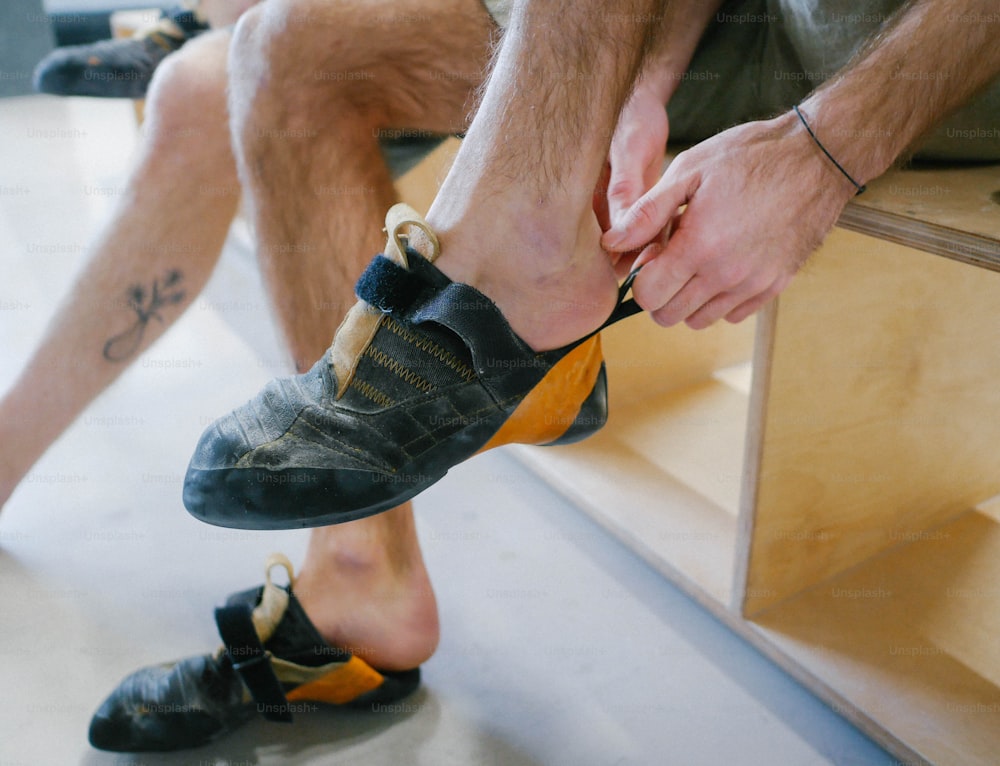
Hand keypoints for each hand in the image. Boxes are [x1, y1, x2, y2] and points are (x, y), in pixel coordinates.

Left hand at [602, 113, 856, 328]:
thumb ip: (646, 212)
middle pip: (669, 315)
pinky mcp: (776, 286)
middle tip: (671, 256)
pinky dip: (720, 299)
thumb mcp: (689, 170)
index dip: (640, 277)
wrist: (817, 157)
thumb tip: (612, 243)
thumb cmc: (750, 156)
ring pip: (699, 320)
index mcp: (699, 247)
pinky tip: (723, 264)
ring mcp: (753, 284)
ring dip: (689, 298)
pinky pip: (733, 314)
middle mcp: (726, 275)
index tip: (651, 254)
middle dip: (659, 291)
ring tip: (698, 258)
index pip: (647, 296)